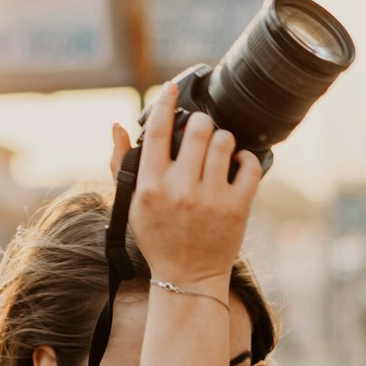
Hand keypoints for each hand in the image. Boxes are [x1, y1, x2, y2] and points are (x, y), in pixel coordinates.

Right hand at [111, 83, 261, 287]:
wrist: (186, 277)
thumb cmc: (158, 238)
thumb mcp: (131, 204)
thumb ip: (121, 164)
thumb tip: (116, 126)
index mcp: (151, 185)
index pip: (156, 131)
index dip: (165, 103)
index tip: (172, 88)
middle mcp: (180, 189)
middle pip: (197, 128)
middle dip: (200, 123)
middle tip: (200, 131)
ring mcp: (210, 198)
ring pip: (224, 141)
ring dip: (222, 139)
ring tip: (218, 150)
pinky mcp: (237, 208)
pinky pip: (249, 165)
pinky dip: (246, 158)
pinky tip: (237, 163)